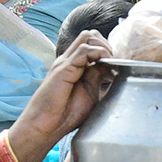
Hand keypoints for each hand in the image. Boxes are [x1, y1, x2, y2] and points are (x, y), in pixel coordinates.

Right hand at [12, 31, 112, 145]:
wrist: (43, 125)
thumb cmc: (64, 115)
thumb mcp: (89, 94)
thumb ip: (98, 79)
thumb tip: (111, 69)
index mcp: (74, 65)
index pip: (93, 43)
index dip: (108, 50)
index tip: (118, 65)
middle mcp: (69, 60)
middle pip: (90, 35)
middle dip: (107, 45)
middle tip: (115, 62)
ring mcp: (65, 62)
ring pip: (88, 37)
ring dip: (103, 48)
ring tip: (110, 63)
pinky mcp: (64, 68)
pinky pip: (84, 50)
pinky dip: (98, 54)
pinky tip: (104, 67)